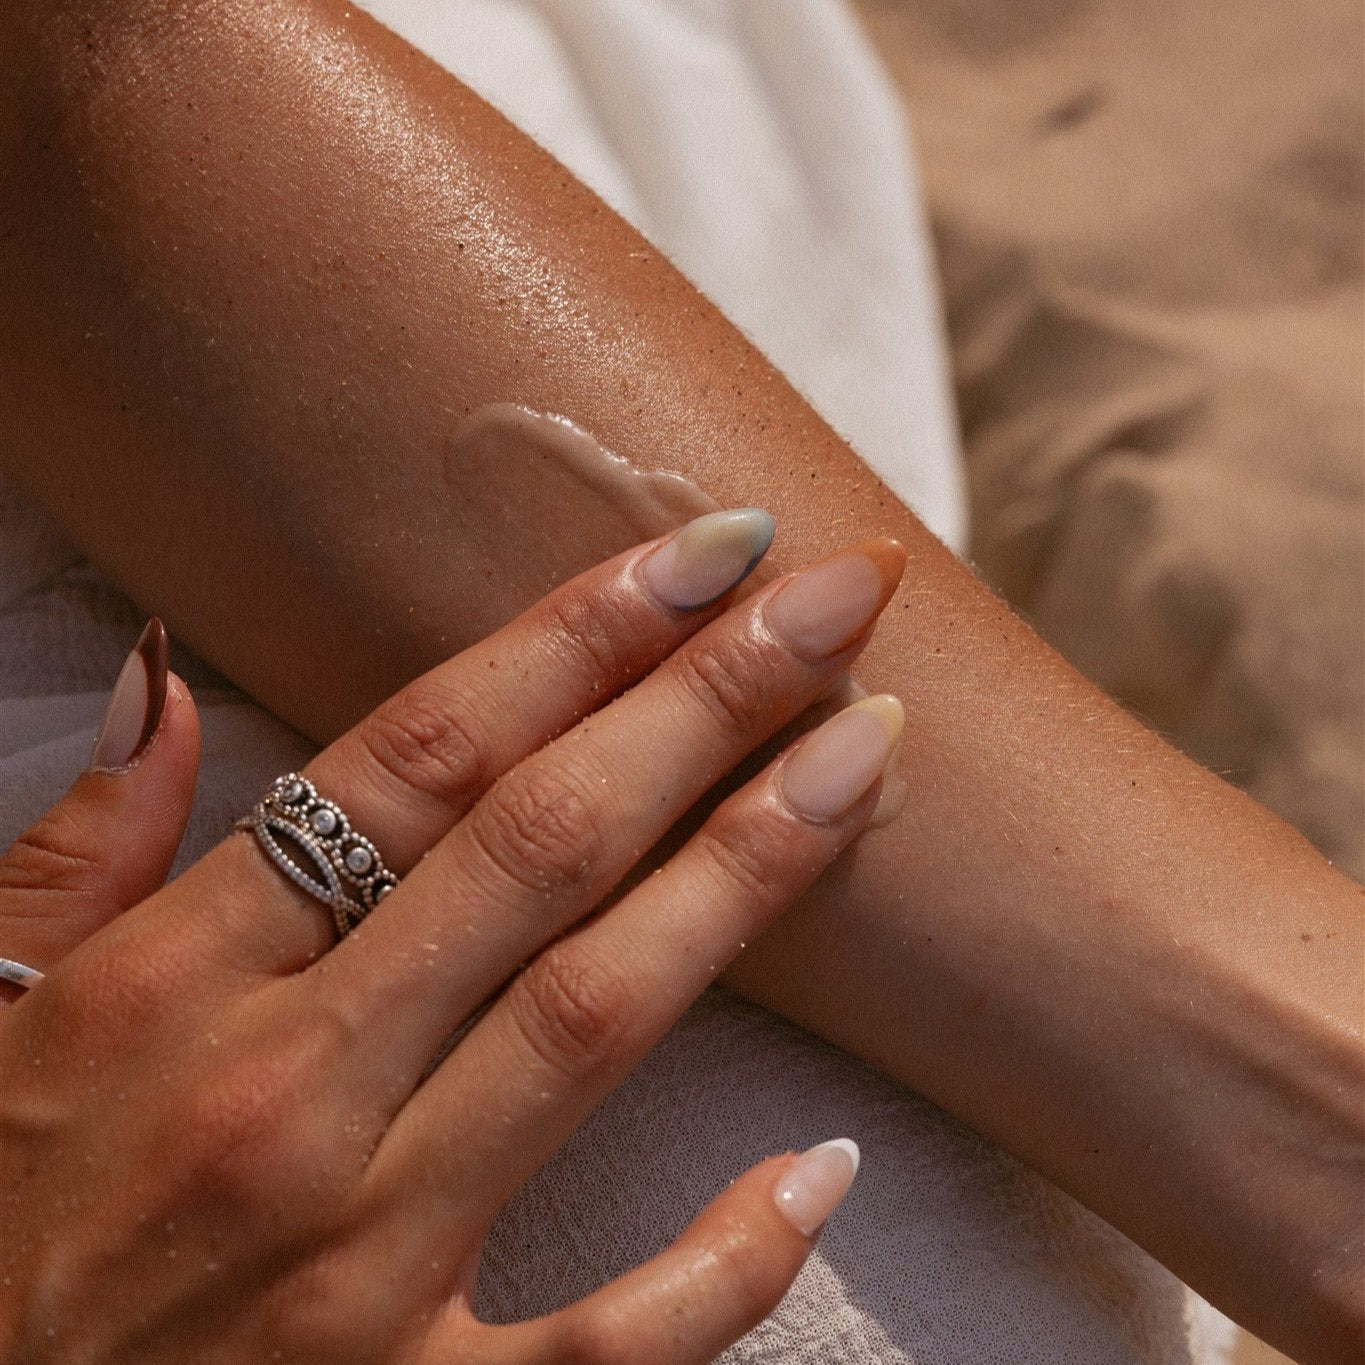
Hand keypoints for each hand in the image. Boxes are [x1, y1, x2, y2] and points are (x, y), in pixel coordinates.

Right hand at [0, 510, 905, 1363]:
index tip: (708, 554)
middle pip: (540, 849)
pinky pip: (614, 1339)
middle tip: (836, 597)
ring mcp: (361, 1269)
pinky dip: (731, 1257)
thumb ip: (80, 847)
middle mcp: (283, 1100)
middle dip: (705, 702)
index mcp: (175, 985)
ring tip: (866, 756)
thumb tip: (162, 675)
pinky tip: (827, 1162)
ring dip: (748, 873)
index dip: (576, 638)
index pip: (415, 760)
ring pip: (595, 1023)